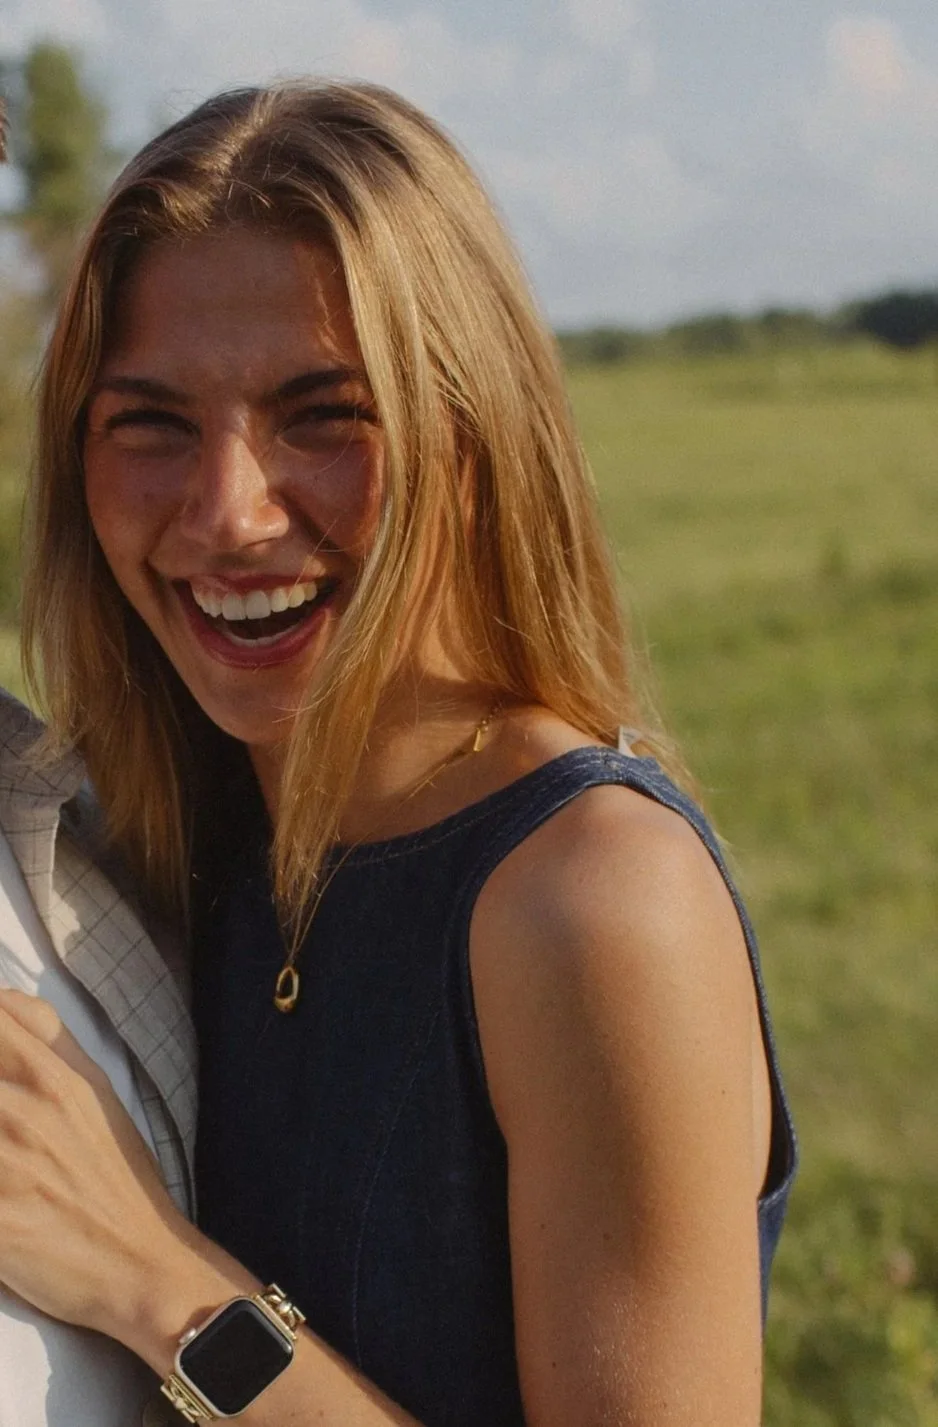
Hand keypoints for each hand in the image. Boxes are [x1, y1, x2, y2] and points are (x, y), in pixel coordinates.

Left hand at [0, 987, 185, 1333]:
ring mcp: (5, 1168)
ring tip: (6, 1156)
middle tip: (3, 1122)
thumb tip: (4, 999)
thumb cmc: (116, 1176)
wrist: (139, 1263)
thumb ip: (49, 1037)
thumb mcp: (97, 1090)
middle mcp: (22, 1112)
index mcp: (51, 1077)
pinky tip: (1, 1192)